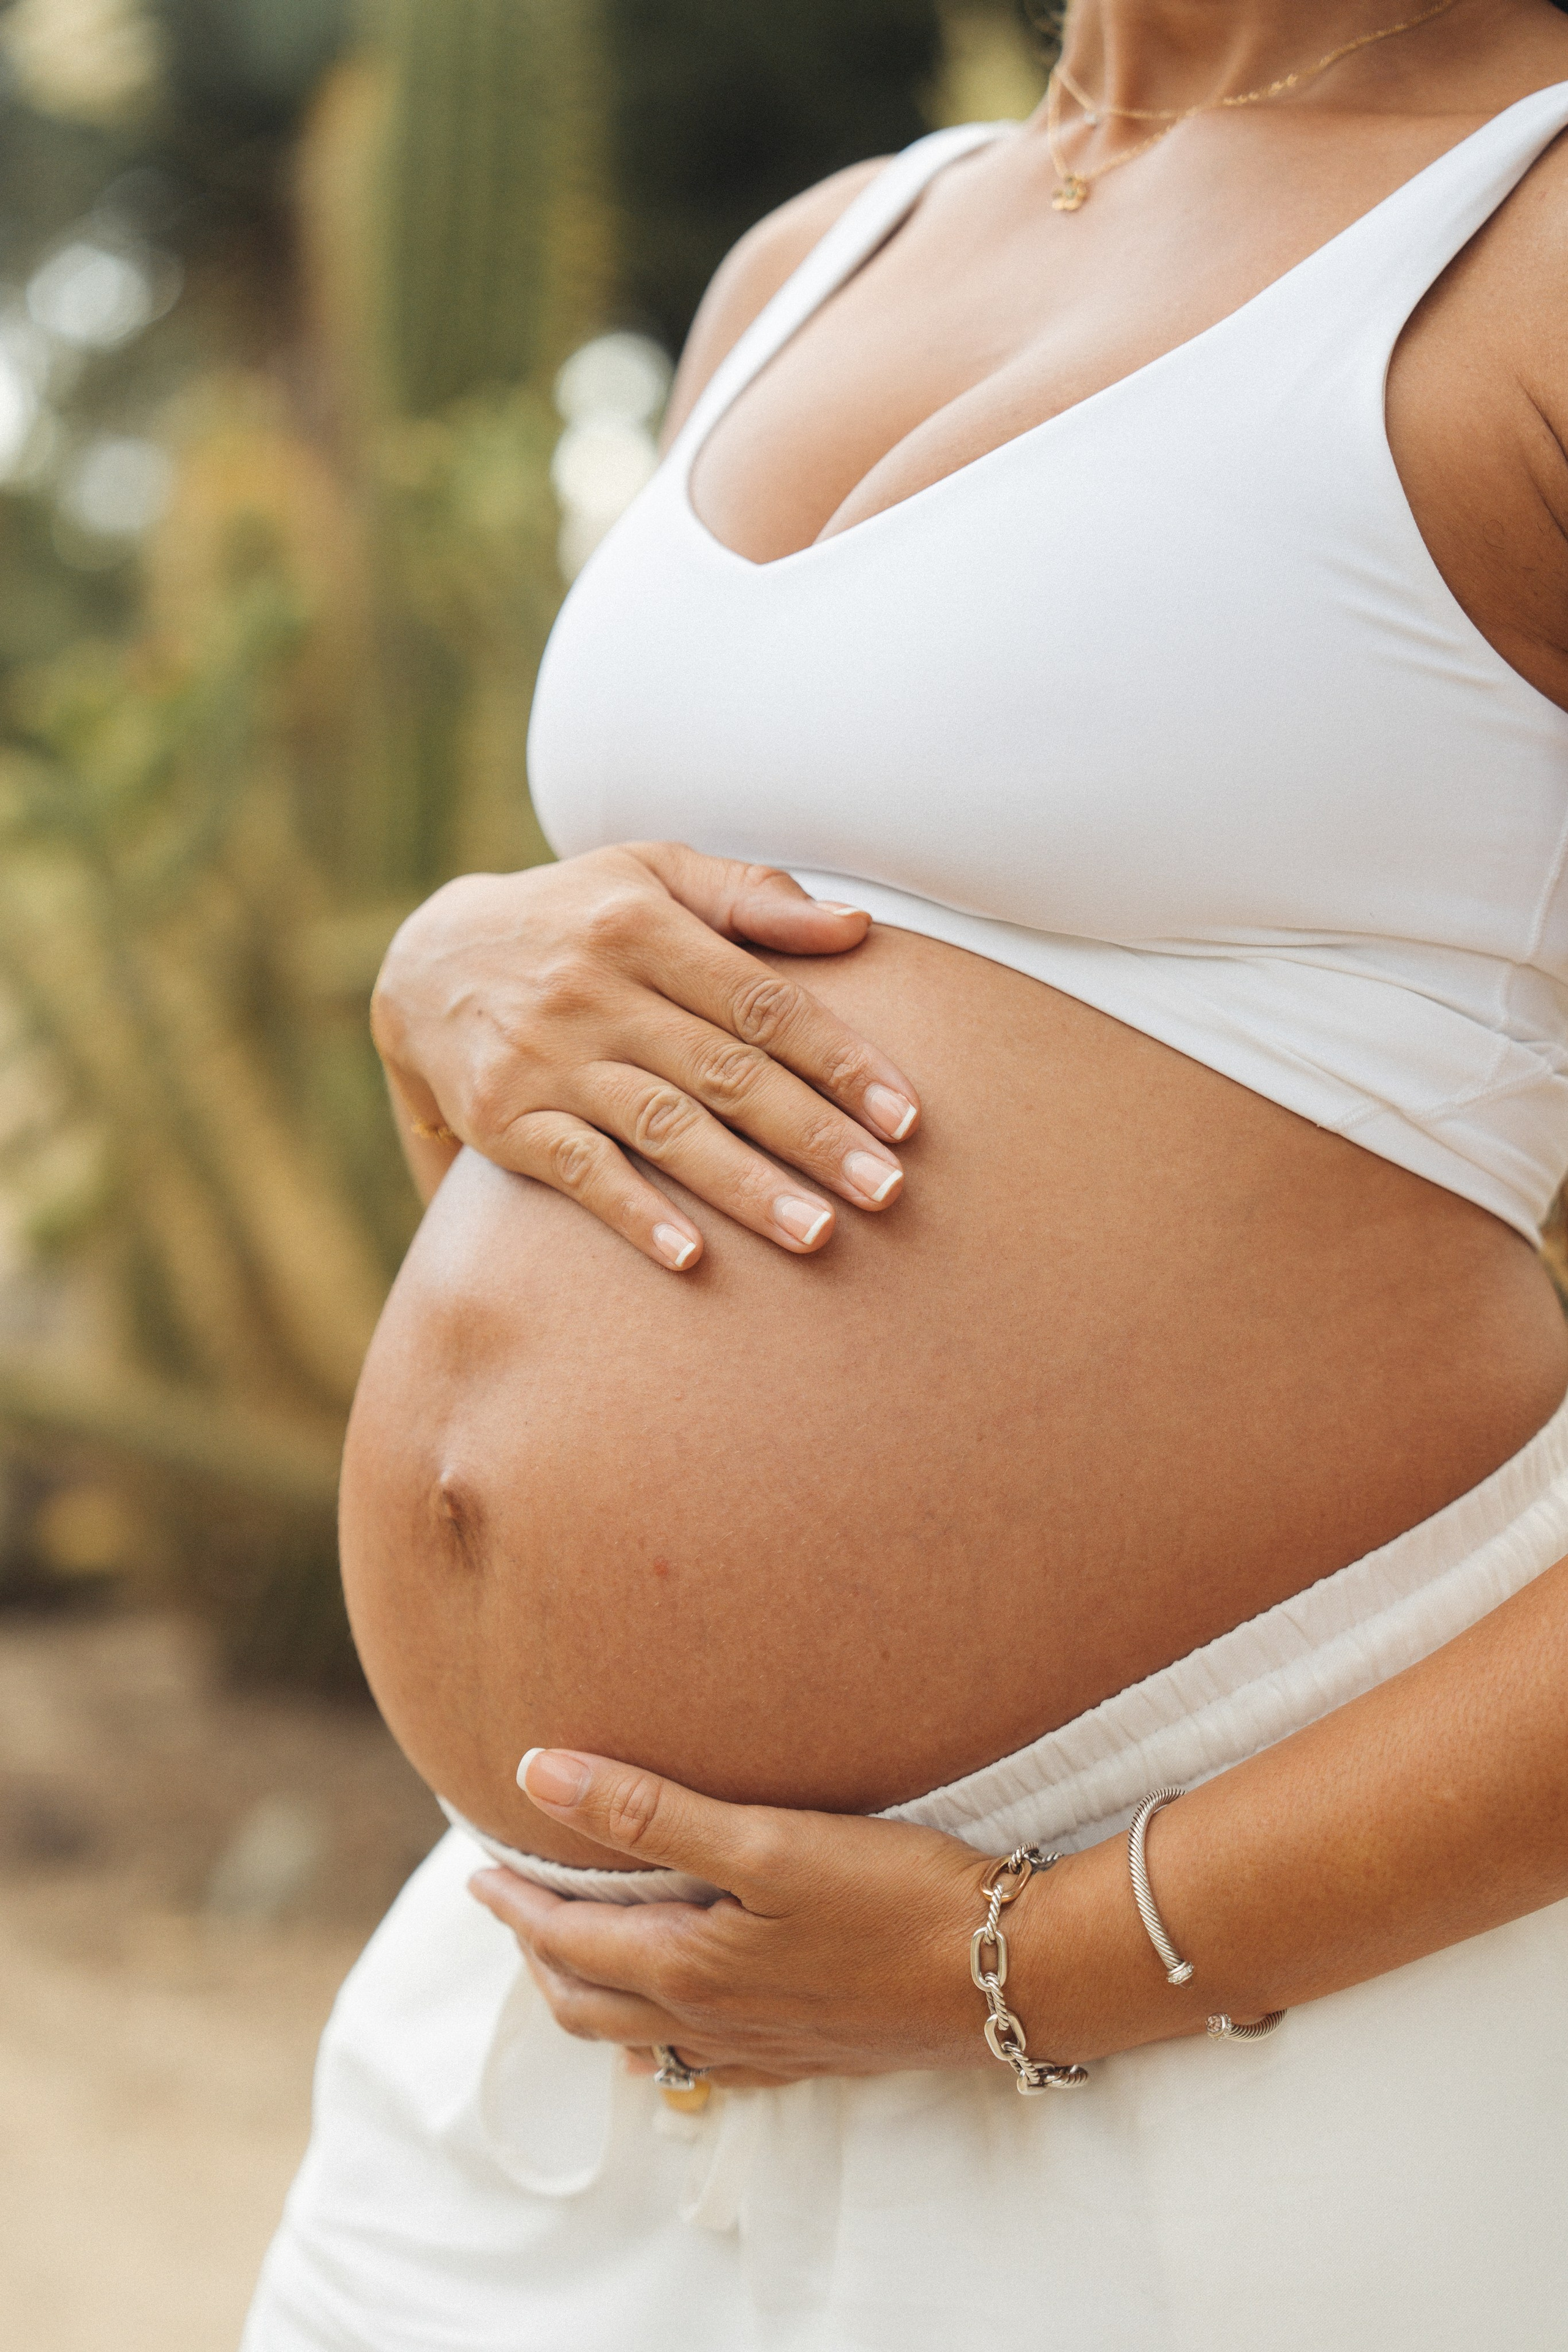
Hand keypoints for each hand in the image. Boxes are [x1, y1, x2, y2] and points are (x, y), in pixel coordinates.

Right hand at [371, 843, 921, 1268]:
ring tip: (817, 1234)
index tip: (907, 1118)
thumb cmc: (570, 918)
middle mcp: (595, 989)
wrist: (419, 962)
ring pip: (663, 1126)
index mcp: (644, 926)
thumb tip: (856, 927)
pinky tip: (689, 1256)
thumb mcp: (648, 874)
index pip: (763, 1000)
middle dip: (814, 1136)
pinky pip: (578, 1170)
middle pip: (726, 1071)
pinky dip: (633, 1212)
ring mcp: (546, 1057)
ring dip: (744, 1186)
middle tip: (888, 1193)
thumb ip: (750, 897)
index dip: (840, 1060)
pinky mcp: (502, 1117)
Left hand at [465, 1747, 996, 2087]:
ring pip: (644, 2036)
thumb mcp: (766, 1840)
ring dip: (595, 1994)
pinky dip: (662, 2035)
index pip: (567, 1943)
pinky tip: (676, 2019)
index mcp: (689, 1971)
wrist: (1012, 1973)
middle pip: (590, 2002)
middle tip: (515, 1908)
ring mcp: (765, 2048)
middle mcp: (715, 2023)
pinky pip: (705, 2059)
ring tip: (579, 1953)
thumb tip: (535, 1771)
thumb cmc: (894, 1897)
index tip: (479, 1871)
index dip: (514, 1907)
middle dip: (540, 1956)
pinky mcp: (812, 2053)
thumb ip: (646, 1812)